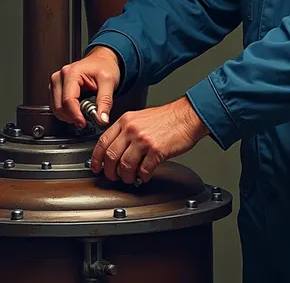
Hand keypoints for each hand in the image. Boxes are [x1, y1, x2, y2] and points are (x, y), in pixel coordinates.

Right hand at [49, 46, 120, 127]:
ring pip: (56, 109)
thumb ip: (105, 101)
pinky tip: (78, 109)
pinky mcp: (56, 89)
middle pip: (60, 106)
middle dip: (73, 116)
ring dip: (69, 116)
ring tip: (85, 112)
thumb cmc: (105, 66)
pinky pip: (57, 107)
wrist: (103, 60)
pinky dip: (67, 112)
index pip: (68, 100)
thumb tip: (101, 119)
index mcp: (72, 73)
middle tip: (88, 118)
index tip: (84, 123)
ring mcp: (56, 83)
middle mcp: (60, 77)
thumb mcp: (109, 82)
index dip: (76, 115)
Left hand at [91, 96, 209, 183]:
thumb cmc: (168, 117)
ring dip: (127, 177)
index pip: (103, 142)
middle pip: (111, 156)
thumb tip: (116, 149)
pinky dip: (142, 176)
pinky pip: (143, 170)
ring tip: (131, 178)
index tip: (97, 167)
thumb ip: (126, 131)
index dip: (97, 158)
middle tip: (115, 177)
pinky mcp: (156, 150)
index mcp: (126, 120)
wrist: (187, 116)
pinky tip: (145, 175)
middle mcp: (132, 129)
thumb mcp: (141, 117)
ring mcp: (143, 140)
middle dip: (111, 172)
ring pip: (125, 166)